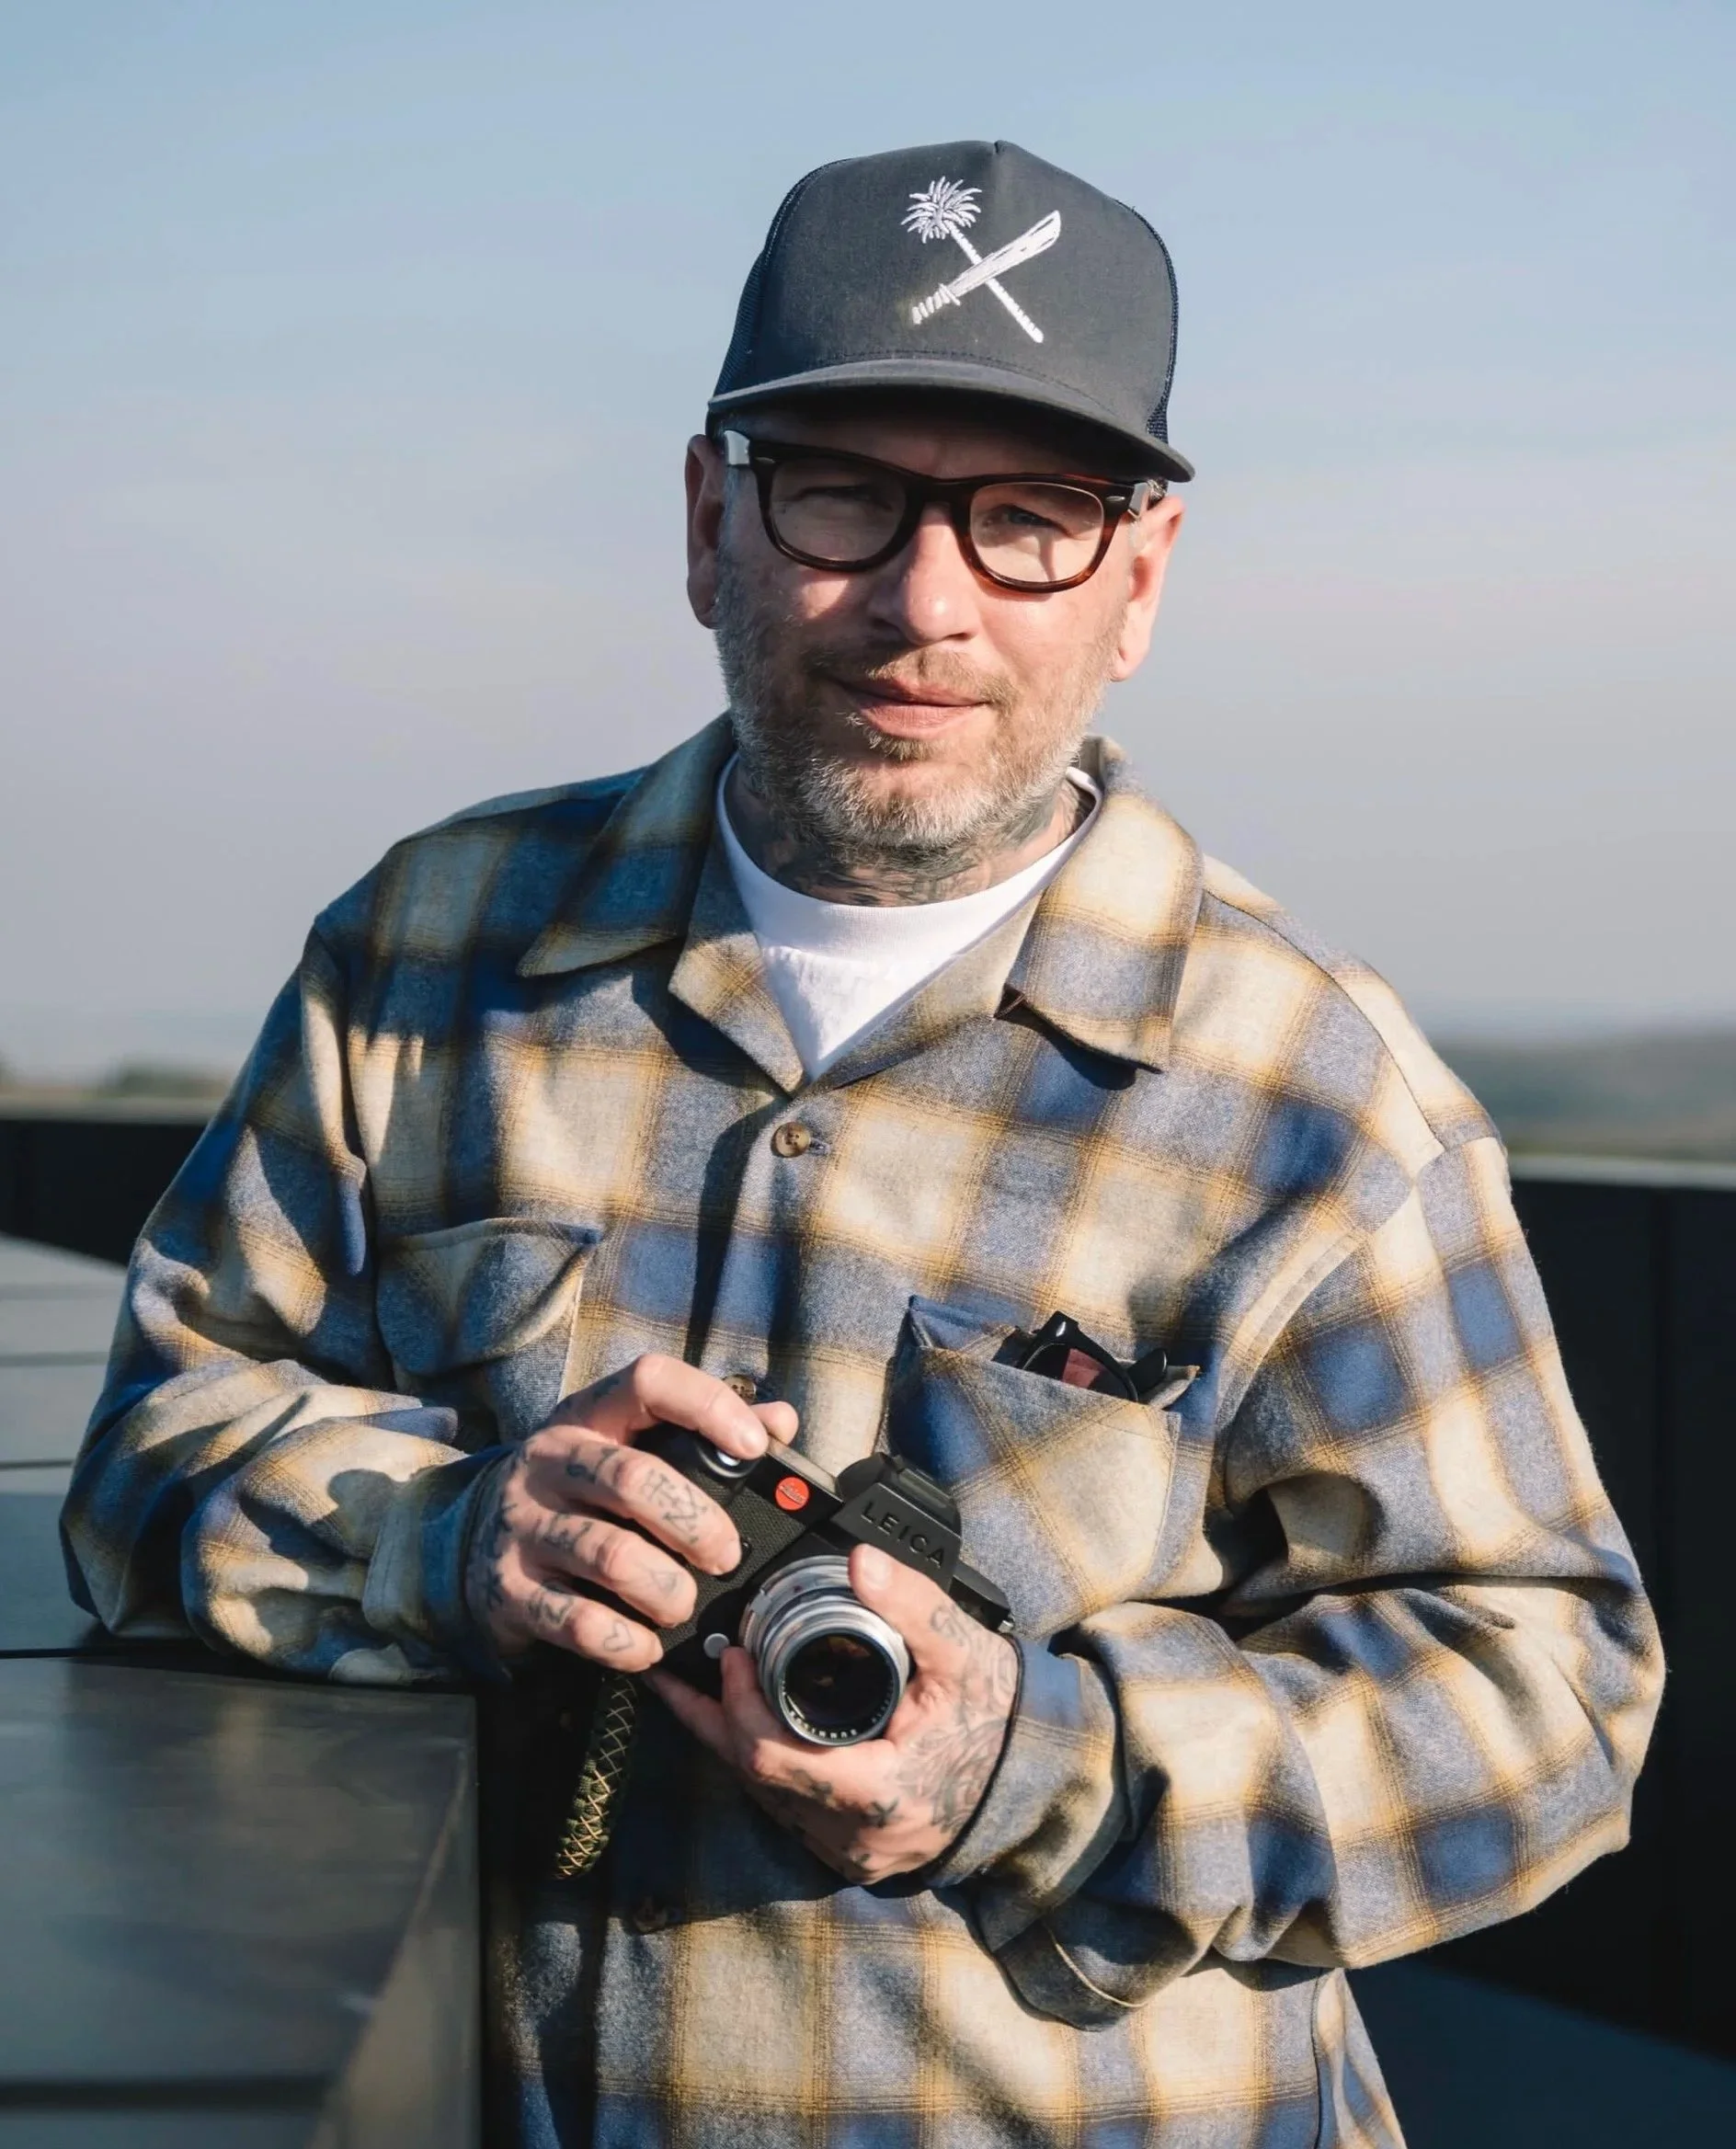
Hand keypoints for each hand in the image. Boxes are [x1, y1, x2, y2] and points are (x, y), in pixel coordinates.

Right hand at [464, 1355, 795, 1668]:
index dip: (708, 1406)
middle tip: (726, 1555)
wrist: (467, 1542)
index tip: (755, 1447)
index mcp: (588, 1417)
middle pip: (634, 1479)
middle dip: (696, 1523)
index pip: (647, 1382)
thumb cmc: (578, 1493)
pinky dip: (627, 1641)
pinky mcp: (508, 1590)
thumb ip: (704, 1435)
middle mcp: (549, 1462)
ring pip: (611, 1555)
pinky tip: (648, 1645)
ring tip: (684, 1603)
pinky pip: (578, 1622)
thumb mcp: (626, 1448)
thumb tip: (780, 1422)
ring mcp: (523, 1526)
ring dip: (667, 1589)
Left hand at [650, 1543, 1018, 1882]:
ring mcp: (852, 1853)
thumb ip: (912, 1606)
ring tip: (704, 1690)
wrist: (1039, 1776)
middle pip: (753, 1781)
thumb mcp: (963, 1654)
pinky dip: (767, 1764)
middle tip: (691, 1669)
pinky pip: (790, 1810)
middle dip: (717, 1720)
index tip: (734, 1654)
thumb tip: (860, 1562)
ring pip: (766, 1800)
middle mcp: (855, 1839)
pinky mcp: (854, 1851)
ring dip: (736, 1742)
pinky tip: (751, 1725)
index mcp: (875, 1797)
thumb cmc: (1002, 1718)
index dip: (737, 1703)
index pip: (768, 1758)